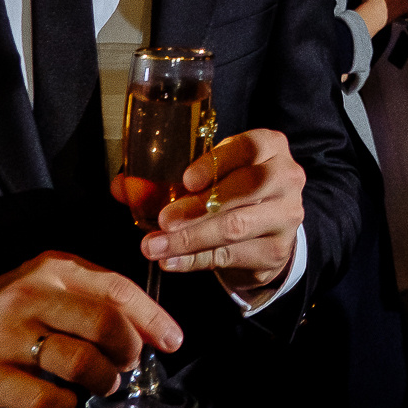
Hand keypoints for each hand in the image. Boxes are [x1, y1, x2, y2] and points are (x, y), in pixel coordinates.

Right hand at [0, 251, 181, 407]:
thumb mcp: (47, 287)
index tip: (174, 340)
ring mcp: (4, 337)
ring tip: (100, 383)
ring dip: (103, 380)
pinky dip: (67, 406)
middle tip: (126, 364)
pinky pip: (47, 400)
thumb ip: (94, 299)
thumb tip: (151, 330)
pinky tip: (65, 400)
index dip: (152, 317)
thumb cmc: (8, 314)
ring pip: (80, 362)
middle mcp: (28, 296)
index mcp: (51, 268)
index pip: (116, 288)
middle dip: (128, 351)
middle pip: (104, 324)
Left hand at [144, 128, 306, 297]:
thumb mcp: (209, 175)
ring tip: (156, 246)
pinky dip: (196, 260)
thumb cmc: (230, 190)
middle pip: (247, 188)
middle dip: (199, 207)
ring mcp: (286, 216)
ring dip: (190, 239)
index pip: (248, 148)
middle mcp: (286, 177)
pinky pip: (232, 256)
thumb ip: (168, 178)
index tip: (185, 181)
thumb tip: (121, 186)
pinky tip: (171, 261)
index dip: (215, 163)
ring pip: (237, 227)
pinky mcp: (276, 250)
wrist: (266, 229)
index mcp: (270, 146)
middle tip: (164, 220)